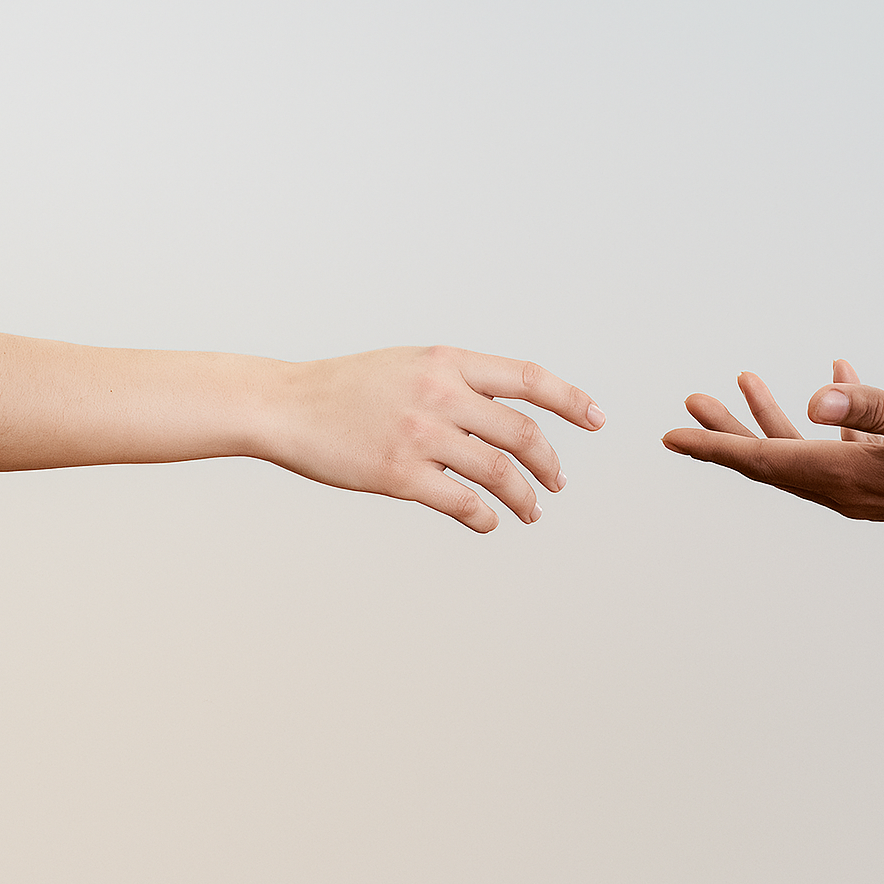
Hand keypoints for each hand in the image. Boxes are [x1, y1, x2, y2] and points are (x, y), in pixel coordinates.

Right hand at [268, 346, 605, 531]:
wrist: (286, 406)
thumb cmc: (349, 388)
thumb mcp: (410, 364)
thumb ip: (458, 381)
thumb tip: (507, 409)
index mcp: (447, 361)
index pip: (528, 378)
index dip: (571, 399)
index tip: (597, 419)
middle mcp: (440, 393)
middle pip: (523, 432)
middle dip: (550, 463)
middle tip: (559, 482)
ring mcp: (420, 435)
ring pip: (499, 472)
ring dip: (525, 497)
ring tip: (532, 511)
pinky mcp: (399, 475)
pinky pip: (462, 503)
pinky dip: (485, 516)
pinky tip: (490, 522)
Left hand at [662, 361, 883, 539]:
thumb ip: (873, 410)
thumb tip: (818, 397)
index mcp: (847, 477)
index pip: (763, 461)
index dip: (714, 447)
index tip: (671, 437)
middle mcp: (848, 488)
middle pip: (770, 459)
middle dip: (728, 431)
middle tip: (692, 403)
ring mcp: (869, 483)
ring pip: (803, 451)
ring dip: (772, 417)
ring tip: (745, 380)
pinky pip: (846, 444)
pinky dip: (831, 414)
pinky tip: (837, 374)